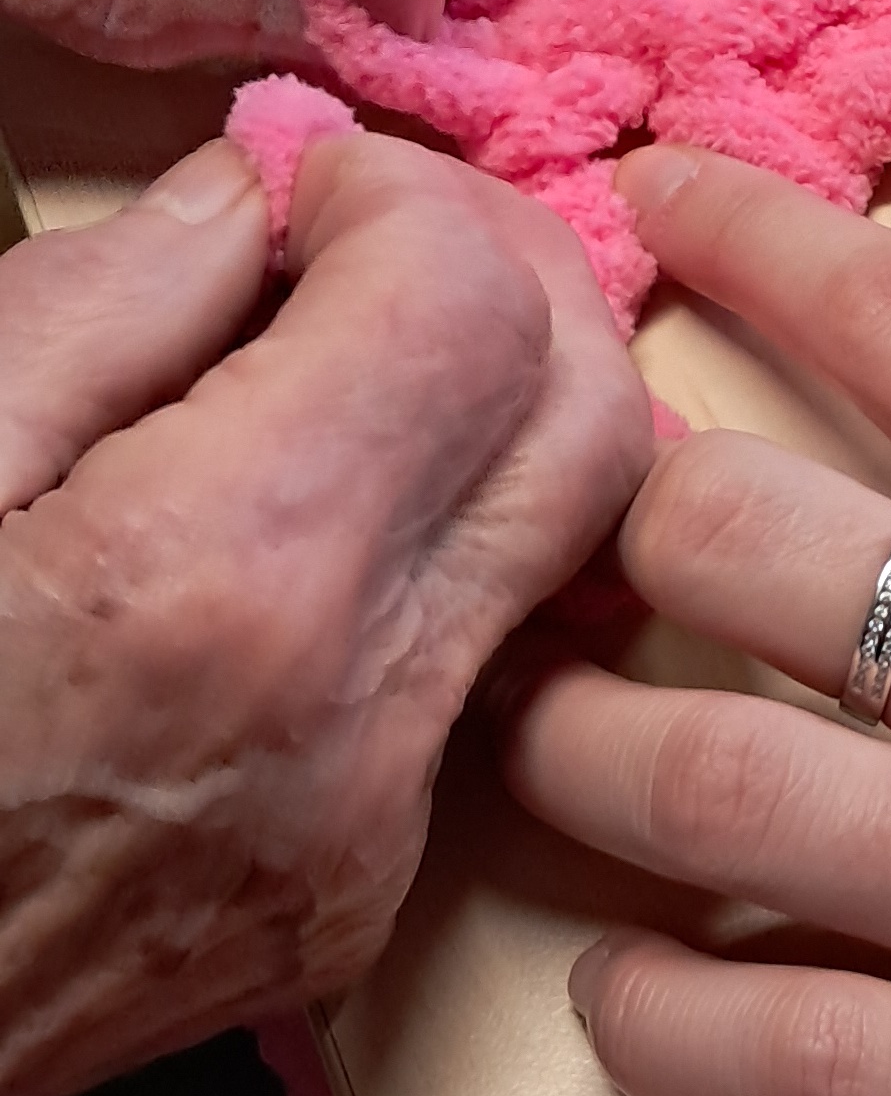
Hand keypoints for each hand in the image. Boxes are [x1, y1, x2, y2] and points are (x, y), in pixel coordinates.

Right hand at [0, 127, 647, 1095]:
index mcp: (216, 586)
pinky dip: (426, 552)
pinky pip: (469, 674)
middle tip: (354, 239)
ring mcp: (371, 837)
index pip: (471, 311)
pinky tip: (284, 525)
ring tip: (328, 361)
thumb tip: (241, 206)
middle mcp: (346, 723)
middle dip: (505, 273)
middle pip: (593, 417)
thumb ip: (93, 310)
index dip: (400, 197)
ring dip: (495, 408)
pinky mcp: (354, 903)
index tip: (290, 192)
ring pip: (567, 551)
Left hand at [508, 138, 890, 1095]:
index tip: (650, 196)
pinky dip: (671, 1034)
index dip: (757, 250)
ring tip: (537, 741)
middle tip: (571, 510)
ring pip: (718, 803)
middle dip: (622, 511)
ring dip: (586, 759)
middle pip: (752, 558)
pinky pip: (800, 1067)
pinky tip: (627, 1001)